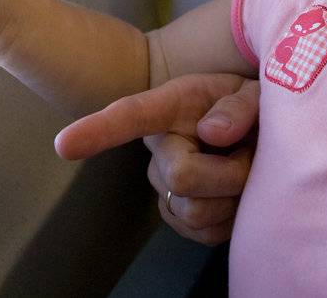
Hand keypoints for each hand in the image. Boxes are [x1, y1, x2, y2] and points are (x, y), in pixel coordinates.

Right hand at [55, 73, 259, 243]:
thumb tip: (211, 133)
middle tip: (252, 154)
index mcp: (170, 106)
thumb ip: (238, 106)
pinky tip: (234, 195)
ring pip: (196, 212)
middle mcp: (159, 146)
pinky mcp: (180, 215)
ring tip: (246, 171)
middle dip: (230, 173)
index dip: (97, 131)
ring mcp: (166, 183)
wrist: (262, 134)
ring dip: (234, 197)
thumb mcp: (253, 92)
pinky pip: (204, 233)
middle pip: (182, 177)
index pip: (129, 116)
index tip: (64, 145)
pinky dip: (231, 219)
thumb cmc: (251, 107)